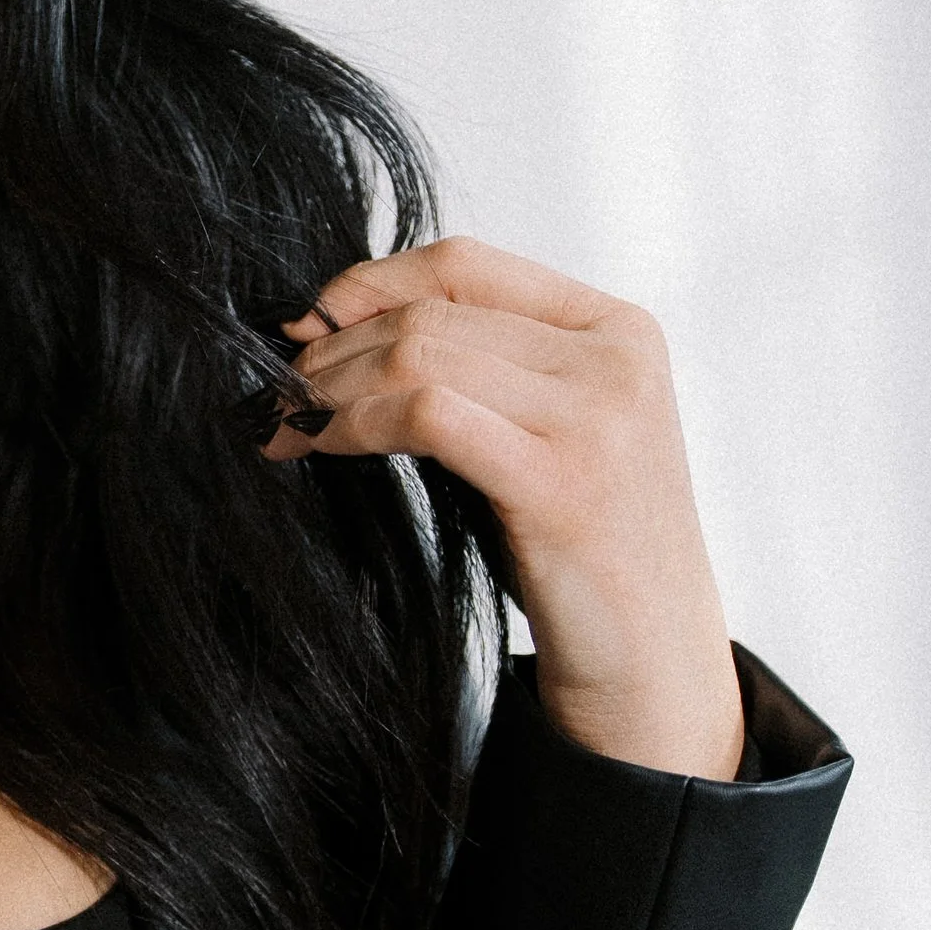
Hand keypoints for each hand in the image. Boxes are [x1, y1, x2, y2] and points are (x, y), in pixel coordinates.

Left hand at [266, 236, 744, 780]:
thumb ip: (483, 369)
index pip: (465, 265)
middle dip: (332, 349)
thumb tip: (341, 326)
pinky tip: (317, 445)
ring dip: (330, 388)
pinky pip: (427, 415)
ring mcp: (598, 416)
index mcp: (617, 328)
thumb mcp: (548, 433)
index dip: (368, 284)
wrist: (653, 664)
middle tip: (277, 391)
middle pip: (430, 314)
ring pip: (419, 356)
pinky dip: (353, 423)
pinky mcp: (561, 482)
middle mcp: (615, 358)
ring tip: (284, 422)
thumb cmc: (582, 550)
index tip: (304, 324)